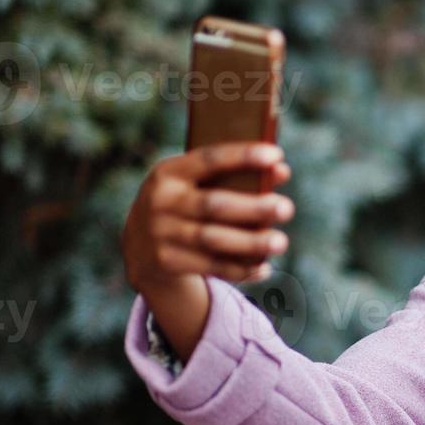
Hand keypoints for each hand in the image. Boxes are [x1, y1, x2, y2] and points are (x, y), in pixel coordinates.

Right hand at [121, 142, 294, 292]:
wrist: (139, 244)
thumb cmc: (183, 204)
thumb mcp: (196, 184)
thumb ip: (235, 176)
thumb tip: (281, 170)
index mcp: (169, 172)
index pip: (209, 159)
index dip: (242, 156)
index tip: (276, 155)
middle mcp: (161, 201)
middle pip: (214, 205)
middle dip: (253, 207)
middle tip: (286, 208)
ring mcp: (161, 233)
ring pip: (213, 239)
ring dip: (251, 242)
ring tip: (280, 241)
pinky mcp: (166, 262)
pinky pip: (211, 266)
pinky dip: (241, 269)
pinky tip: (264, 267)